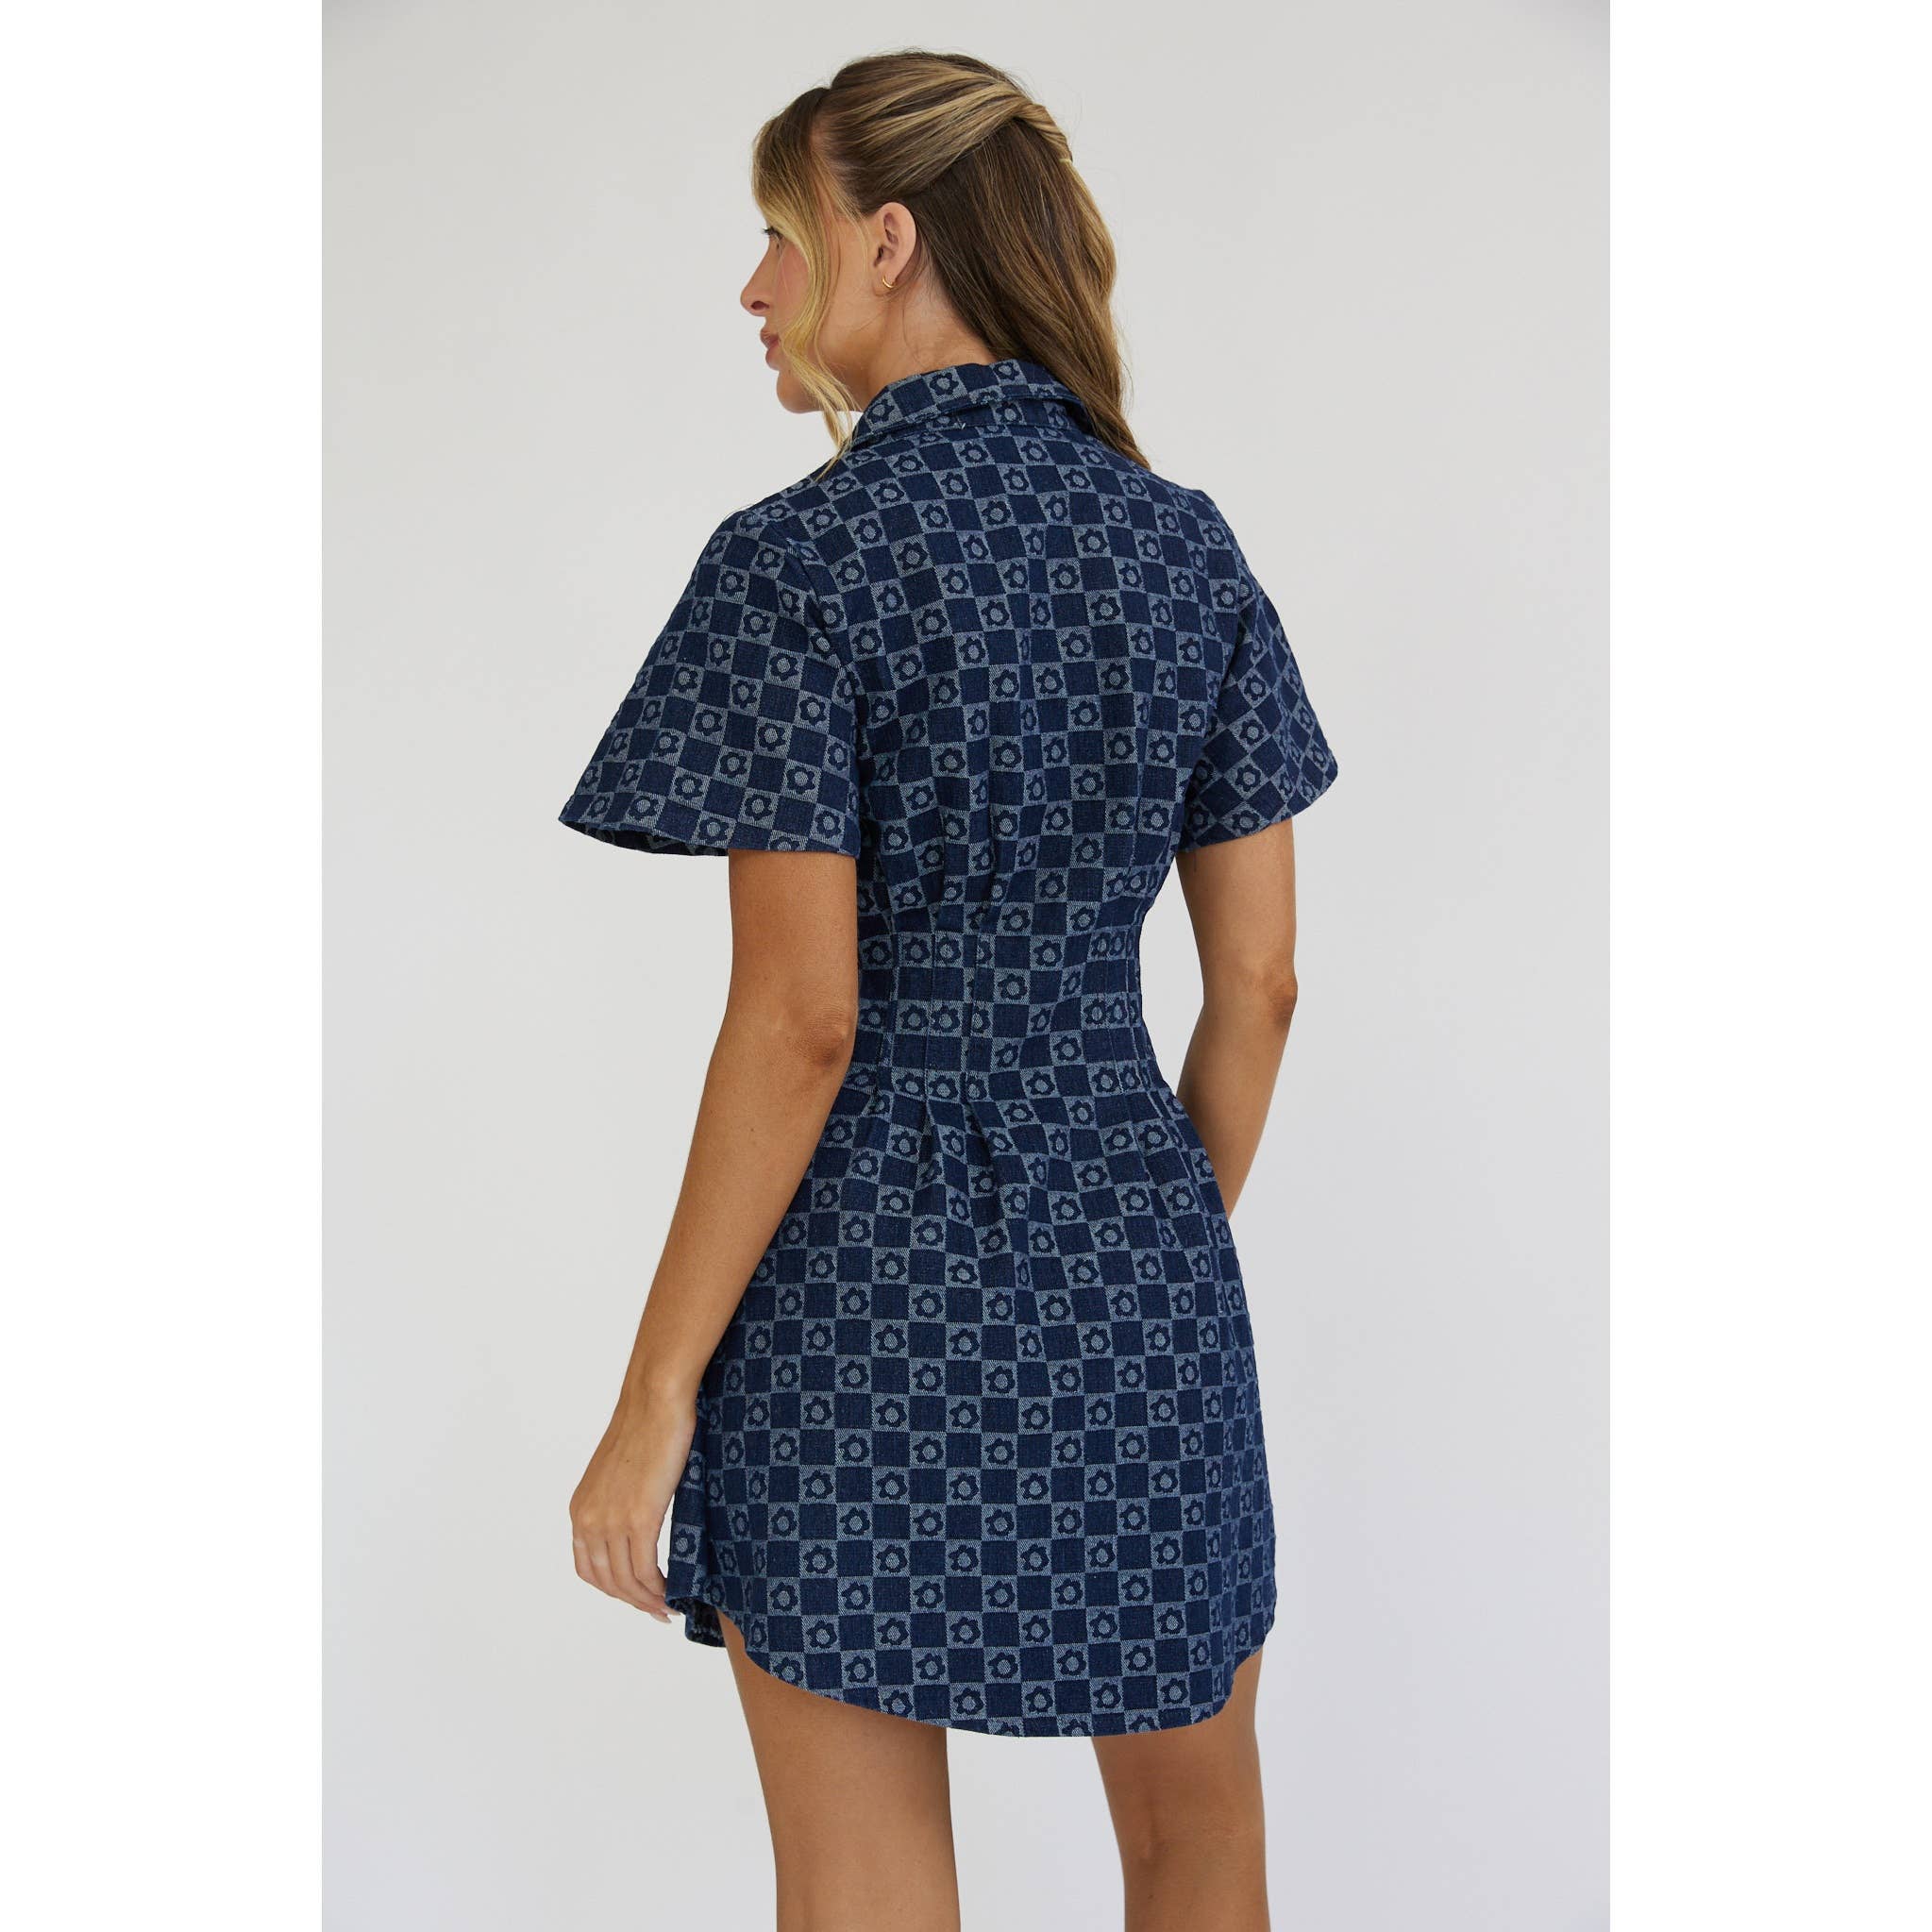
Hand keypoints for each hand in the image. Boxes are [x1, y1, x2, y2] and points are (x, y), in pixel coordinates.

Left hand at [569, 1388, 696, 1621]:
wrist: (655, 1400)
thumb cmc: (647, 1426)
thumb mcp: (621, 1473)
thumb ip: (622, 1502)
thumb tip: (642, 1524)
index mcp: (580, 1509)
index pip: (588, 1568)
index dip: (612, 1590)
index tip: (637, 1597)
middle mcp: (588, 1520)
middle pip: (607, 1582)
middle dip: (633, 1602)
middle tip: (660, 1611)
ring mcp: (611, 1521)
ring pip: (626, 1582)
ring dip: (649, 1601)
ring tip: (670, 1608)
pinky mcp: (638, 1519)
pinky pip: (645, 1570)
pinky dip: (660, 1589)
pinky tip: (675, 1592)